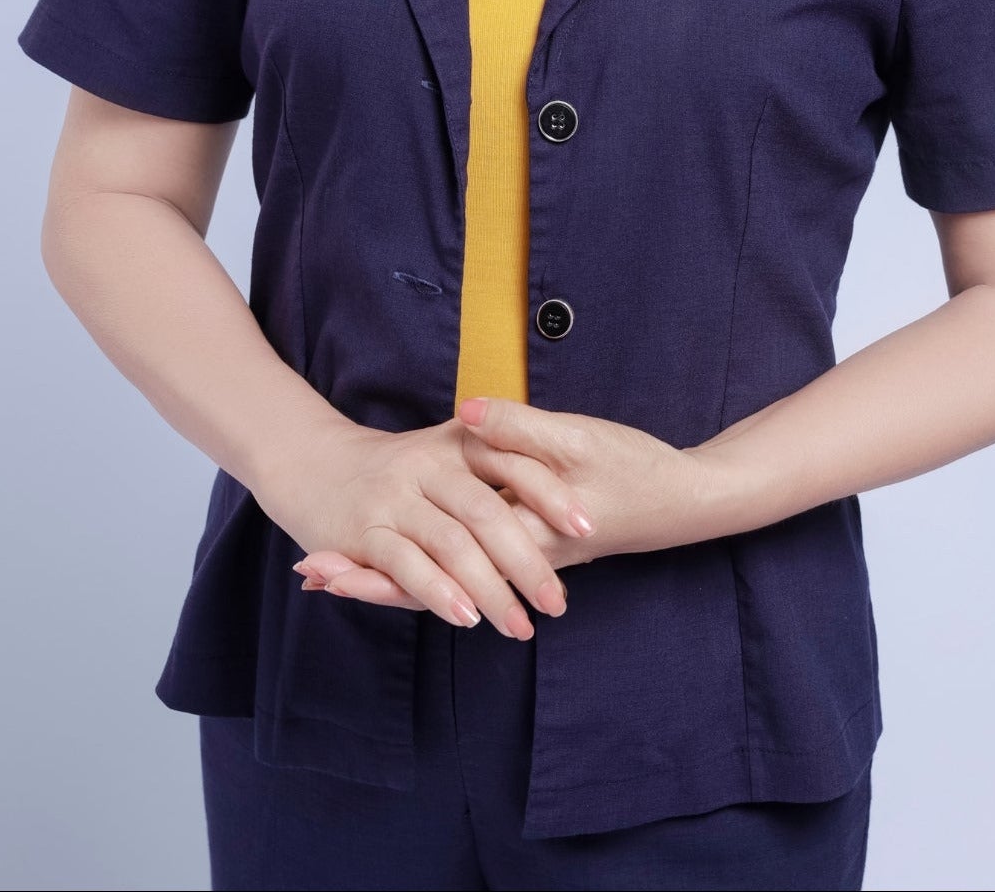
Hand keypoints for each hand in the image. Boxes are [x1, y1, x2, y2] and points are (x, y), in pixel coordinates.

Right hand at [255, 411, 594, 639]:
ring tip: (519, 625)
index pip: (515, 463)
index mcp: (457, 440)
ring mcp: (395, 495)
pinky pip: (406, 562)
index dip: (551, 496)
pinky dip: (437, 590)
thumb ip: (497, 460)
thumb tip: (559, 495)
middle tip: (557, 604)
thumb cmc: (400, 468)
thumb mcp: (450, 451)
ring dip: (488, 589)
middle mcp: (428, 463)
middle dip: (526, 562)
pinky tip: (465, 616)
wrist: (315, 462)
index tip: (586, 529)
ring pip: (452, 543)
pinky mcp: (365, 528)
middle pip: (488, 511)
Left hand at [295, 398, 702, 603]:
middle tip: (312, 574)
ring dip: (392, 576)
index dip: (378, 564)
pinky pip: (468, 565)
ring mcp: (521, 555)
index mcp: (521, 534)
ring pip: (446, 579)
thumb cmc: (635, 469)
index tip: (326, 561)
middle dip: (369, 578)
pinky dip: (430, 565)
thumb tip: (466, 412)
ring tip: (336, 574)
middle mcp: (515, 556)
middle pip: (429, 581)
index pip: (434, 562)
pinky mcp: (527, 544)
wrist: (682, 501)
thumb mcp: (581, 440)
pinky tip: (402, 553)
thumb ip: (522, 431)